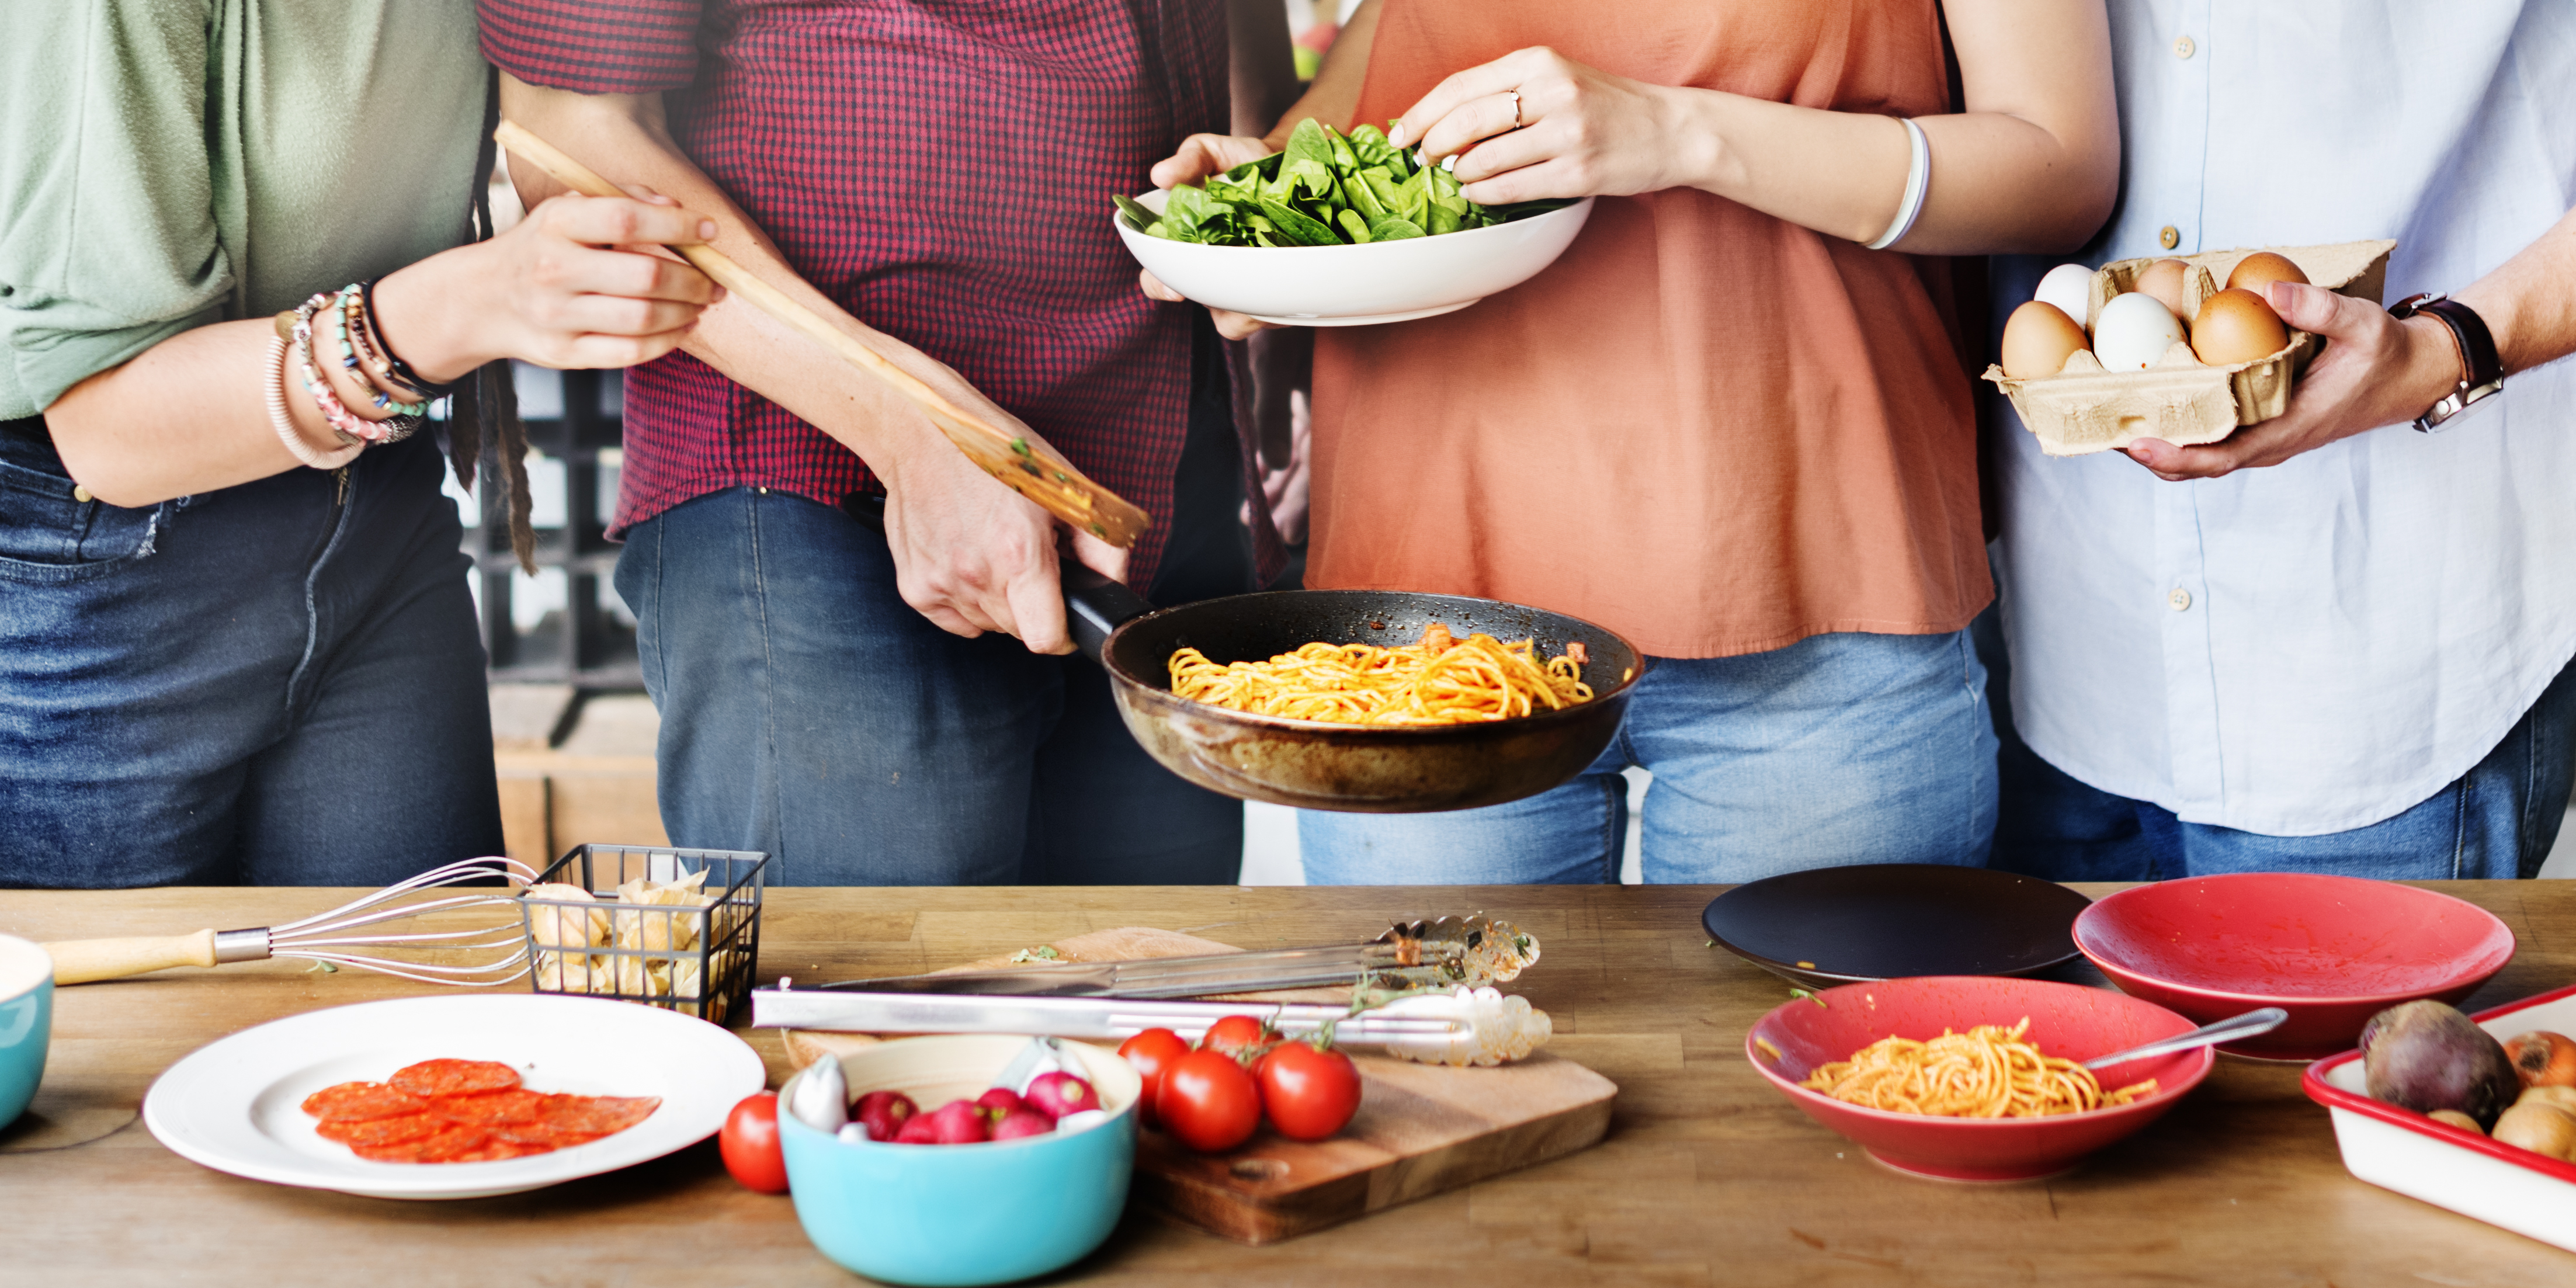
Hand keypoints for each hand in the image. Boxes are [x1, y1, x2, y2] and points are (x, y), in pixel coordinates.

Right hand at [380, 191, 723, 383]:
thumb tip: (675, 208)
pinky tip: (683, 326)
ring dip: (687, 310)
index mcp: (555, 224)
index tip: (709, 230)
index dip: (677, 225)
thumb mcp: (567, 210)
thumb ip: (620, 200)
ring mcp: (556, 316)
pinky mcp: (563, 353)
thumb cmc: (542, 247)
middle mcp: (553, 269)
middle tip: (715, 281)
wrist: (482, 298)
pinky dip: (668, 340)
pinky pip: (631, 352)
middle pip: (645, 276)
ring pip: (643, 318)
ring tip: (703, 302)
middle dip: (694, 279)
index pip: (626, 220)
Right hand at [876, 422, 1128, 654]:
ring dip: (1000, 602)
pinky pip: (955, 621)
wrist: (923, 433)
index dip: (1064, 634)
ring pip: (988, 625)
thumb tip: (1117, 587)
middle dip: (1033, 608)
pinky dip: (966, 602)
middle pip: (1019, 632)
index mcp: (1019, 553)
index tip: (1065, 616)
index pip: (1046, 638)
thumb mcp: (1066, 488)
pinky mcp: (914, 587)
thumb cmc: (994, 454)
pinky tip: (969, 562)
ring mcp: (941, 583)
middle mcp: (977, 574)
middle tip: (1030, 564)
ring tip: (995, 554)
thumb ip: (1103, 545)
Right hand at [1138, 133, 1277, 339]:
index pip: (1158, 279)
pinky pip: (1276, 311)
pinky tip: (1294, 278)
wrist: (1289, 163)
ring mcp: (1244, 285)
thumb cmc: (1239, 162)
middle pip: (1202, 303)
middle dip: (1216, 303)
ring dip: (1253, 306)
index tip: (1174, 290)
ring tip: (1271, 279)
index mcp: (1183, 247)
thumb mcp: (1210, 152)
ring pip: (1240, 318)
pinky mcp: (1279, 289)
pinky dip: (1283, 300)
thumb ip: (1188, 161)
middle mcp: (1211, 273)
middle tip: (1234, 291)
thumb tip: (1160, 175)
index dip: (1159, 287)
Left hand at [1393, 46, 1681, 205]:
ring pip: (1485, 158)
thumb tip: (1444, 122)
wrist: (1671, 129)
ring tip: (1456, 177)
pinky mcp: (1578, 171)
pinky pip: (1512, 188)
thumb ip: (1506, 91)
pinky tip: (1478, 193)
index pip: (1461, 86)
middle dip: (1432, 145)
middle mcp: (1552, 92)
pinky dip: (1484, 194)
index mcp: (1539, 62)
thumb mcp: (1557, 79)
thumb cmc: (1606, 106)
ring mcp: (1566, 133)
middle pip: (1466, 121)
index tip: (1401, 135)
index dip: (1422, 114)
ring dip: (1459, 174)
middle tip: (1421, 161)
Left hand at [2124, 282, 2465, 479]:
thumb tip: (2267, 289)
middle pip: (2194, 462)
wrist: (2413, 373)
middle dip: (2146, 451)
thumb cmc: (2389, 353)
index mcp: (2287, 430)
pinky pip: (2212, 435)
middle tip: (2096, 430)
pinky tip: (2149, 402)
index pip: (2219, 458)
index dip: (2174, 456)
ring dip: (2156, 441)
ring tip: (2106, 420)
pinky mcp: (2262, 424)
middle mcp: (2269, 442)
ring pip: (2199, 452)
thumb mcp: (2362, 323)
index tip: (2135, 444)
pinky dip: (2178, 426)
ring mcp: (2264, 437)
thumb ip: (2318, 307)